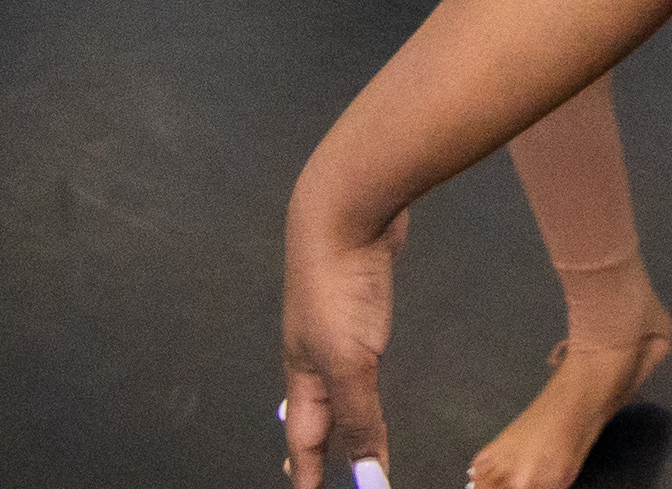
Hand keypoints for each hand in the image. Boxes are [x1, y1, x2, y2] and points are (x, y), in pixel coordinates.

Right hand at [280, 180, 408, 488]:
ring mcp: (335, 321)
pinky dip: (360, 367)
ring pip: (336, 376)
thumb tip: (369, 472)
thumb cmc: (339, 284)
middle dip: (313, 443)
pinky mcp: (359, 297)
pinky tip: (367, 358)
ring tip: (340, 427)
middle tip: (312, 471)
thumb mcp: (350, 361)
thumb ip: (360, 416)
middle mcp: (314, 350)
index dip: (307, 471)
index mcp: (302, 371)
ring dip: (338, 406)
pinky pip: (358, 343)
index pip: (303, 437)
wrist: (346, 207)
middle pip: (314, 408)